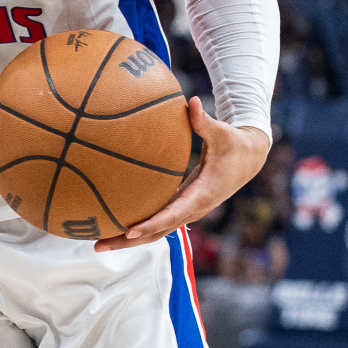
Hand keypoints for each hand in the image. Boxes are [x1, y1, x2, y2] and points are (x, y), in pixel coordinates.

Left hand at [95, 96, 270, 252]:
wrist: (249, 159)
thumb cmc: (233, 144)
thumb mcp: (222, 133)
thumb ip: (204, 121)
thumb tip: (191, 101)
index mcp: (202, 195)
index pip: (173, 215)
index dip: (152, 224)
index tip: (130, 231)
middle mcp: (192, 208)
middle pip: (157, 232)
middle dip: (128, 241)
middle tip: (98, 245)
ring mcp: (186, 210)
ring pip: (155, 231)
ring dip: (127, 239)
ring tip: (97, 242)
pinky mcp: (182, 205)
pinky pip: (157, 221)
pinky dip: (137, 227)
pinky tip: (113, 224)